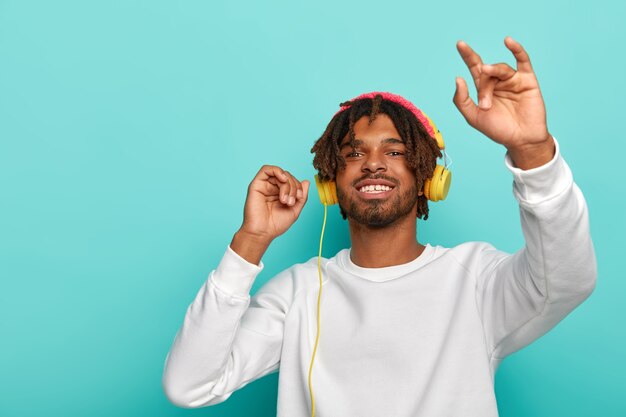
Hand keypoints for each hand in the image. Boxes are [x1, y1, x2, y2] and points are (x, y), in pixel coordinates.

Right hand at [237, 165, 309, 243]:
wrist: (262, 232)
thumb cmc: (276, 224)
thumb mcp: (295, 210)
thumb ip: (302, 196)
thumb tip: (307, 181)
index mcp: (280, 193)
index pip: (292, 181)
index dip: (298, 186)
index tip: (299, 197)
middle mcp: (272, 188)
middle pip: (287, 176)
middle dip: (293, 187)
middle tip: (290, 201)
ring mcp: (264, 185)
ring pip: (279, 173)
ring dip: (287, 184)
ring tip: (285, 199)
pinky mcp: (256, 185)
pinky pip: (266, 169)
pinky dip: (277, 170)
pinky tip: (283, 179)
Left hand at [453, 37, 553, 158]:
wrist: (520, 139)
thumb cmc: (497, 129)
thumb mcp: (473, 117)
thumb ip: (462, 100)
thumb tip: (458, 78)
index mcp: (483, 88)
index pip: (475, 66)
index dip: (468, 55)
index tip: (460, 44)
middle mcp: (497, 81)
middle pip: (485, 71)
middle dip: (483, 87)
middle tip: (485, 105)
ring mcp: (512, 79)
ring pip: (500, 69)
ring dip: (494, 80)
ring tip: (489, 102)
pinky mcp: (527, 80)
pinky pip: (522, 61)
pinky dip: (516, 49)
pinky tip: (508, 41)